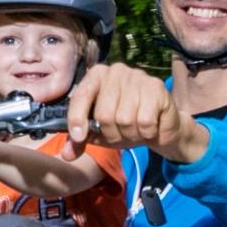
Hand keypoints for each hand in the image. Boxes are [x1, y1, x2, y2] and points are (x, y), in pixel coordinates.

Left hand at [67, 61, 207, 164]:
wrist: (160, 126)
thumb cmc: (124, 125)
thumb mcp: (99, 133)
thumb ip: (79, 141)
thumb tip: (66, 155)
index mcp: (96, 76)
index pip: (81, 96)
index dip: (77, 118)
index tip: (79, 137)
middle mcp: (115, 71)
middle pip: (104, 114)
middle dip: (111, 134)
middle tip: (121, 135)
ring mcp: (137, 77)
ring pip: (125, 119)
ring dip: (130, 135)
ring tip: (135, 130)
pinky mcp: (156, 88)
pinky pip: (145, 122)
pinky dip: (146, 133)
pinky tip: (149, 127)